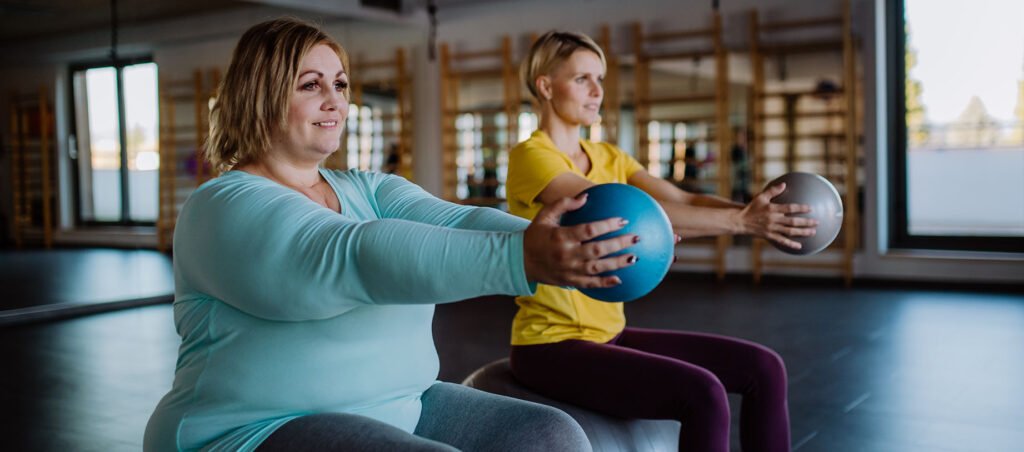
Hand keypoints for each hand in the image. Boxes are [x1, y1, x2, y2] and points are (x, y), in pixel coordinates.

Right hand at [523, 194, 638, 287]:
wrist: (520, 260)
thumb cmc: (536, 234)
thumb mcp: (544, 215)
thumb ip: (563, 204)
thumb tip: (586, 197)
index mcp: (561, 236)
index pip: (588, 230)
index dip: (607, 225)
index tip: (623, 220)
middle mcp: (566, 254)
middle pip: (597, 250)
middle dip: (619, 244)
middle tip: (636, 237)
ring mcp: (568, 270)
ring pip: (597, 268)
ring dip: (617, 263)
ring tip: (634, 257)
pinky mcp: (569, 281)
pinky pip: (590, 284)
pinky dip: (604, 283)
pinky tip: (619, 280)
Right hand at [739, 182, 816, 249]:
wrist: (740, 221)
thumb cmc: (751, 208)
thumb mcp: (761, 197)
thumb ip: (773, 190)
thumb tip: (784, 184)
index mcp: (773, 209)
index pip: (790, 208)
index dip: (801, 208)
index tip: (810, 208)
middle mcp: (774, 220)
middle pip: (793, 222)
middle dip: (806, 222)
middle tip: (817, 222)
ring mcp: (772, 229)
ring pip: (790, 231)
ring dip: (802, 232)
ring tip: (813, 232)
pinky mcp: (769, 236)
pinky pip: (782, 241)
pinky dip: (791, 244)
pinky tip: (799, 246)